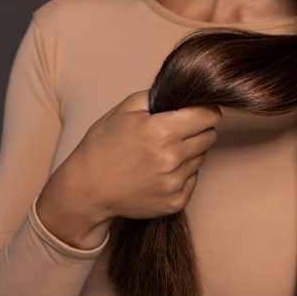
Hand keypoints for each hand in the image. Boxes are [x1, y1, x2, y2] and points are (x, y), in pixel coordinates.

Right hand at [63, 89, 222, 221]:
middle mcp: (172, 158)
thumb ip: (158, 96)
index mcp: (162, 131)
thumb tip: (186, 94)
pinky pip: (192, 180)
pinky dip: (181, 174)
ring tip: (160, 153)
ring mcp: (175, 183)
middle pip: (209, 136)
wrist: (87, 189)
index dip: (204, 109)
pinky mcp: (175, 202)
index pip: (209, 115)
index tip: (197, 110)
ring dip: (188, 152)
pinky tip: (158, 172)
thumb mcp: (124, 109)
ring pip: (201, 158)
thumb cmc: (103, 146)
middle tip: (173, 132)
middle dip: (197, 130)